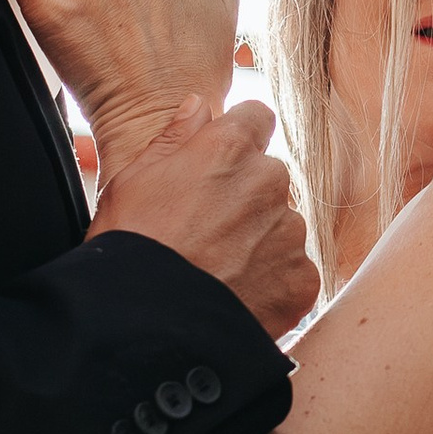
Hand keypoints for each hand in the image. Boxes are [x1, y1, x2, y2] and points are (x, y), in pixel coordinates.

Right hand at [92, 93, 317, 340]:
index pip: (255, 118)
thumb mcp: (132, 180)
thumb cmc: (130, 249)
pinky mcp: (302, 279)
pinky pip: (292, 272)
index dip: (237, 140)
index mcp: (228, 149)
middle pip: (268, 177)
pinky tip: (234, 298)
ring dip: (258, 242)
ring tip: (216, 272)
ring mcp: (290, 232)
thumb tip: (198, 106)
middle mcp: (269, 182)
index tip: (220, 164)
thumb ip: (173, 137)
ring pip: (281, 226)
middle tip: (206, 233)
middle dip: (245, 197)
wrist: (148, 327)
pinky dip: (271, 284)